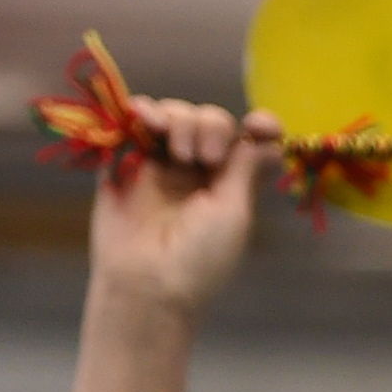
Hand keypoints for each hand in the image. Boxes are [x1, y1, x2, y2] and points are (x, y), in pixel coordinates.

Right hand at [88, 96, 273, 323]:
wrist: (146, 281)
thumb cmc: (199, 257)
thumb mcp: (233, 212)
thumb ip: (245, 169)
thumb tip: (263, 137)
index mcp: (231, 183)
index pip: (249, 140)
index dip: (260, 125)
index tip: (257, 126)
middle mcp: (198, 169)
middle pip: (211, 120)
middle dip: (211, 126)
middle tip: (204, 159)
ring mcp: (162, 162)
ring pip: (176, 114)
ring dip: (181, 120)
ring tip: (178, 154)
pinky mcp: (127, 159)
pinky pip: (135, 119)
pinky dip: (143, 110)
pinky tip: (146, 118)